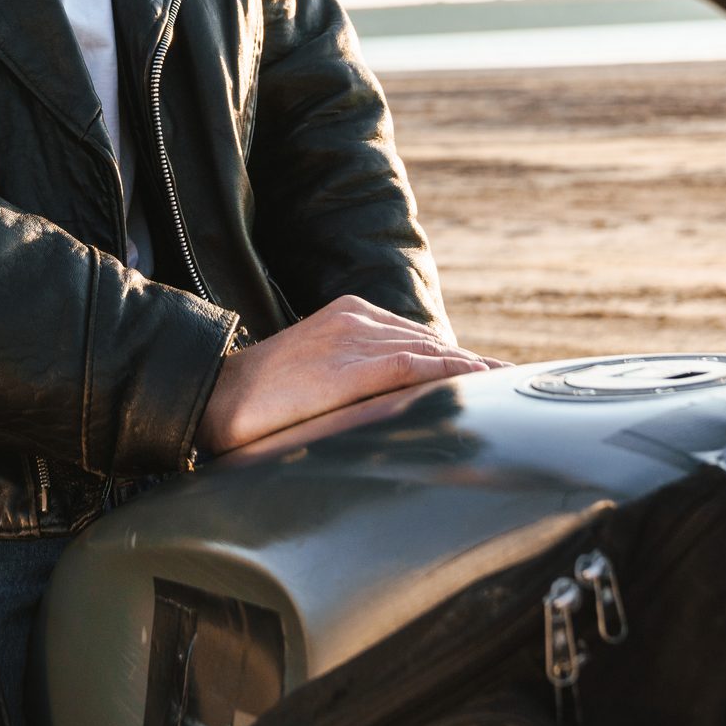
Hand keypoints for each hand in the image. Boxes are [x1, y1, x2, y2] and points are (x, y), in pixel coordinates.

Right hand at [196, 295, 510, 455]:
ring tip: (508, 388)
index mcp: (349, 317)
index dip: (460, 360)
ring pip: (429, 353)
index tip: (496, 378)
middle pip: (432, 344)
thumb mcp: (319, 381)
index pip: (418, 340)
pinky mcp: (346, 364)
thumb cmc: (260, 403)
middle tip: (515, 386)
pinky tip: (476, 386)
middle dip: (476, 367)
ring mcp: (351, 338)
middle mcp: (355, 318)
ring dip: (473, 372)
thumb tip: (400, 409)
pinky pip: (411, 367)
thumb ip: (359, 383)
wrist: (210, 400)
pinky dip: (449, 374)